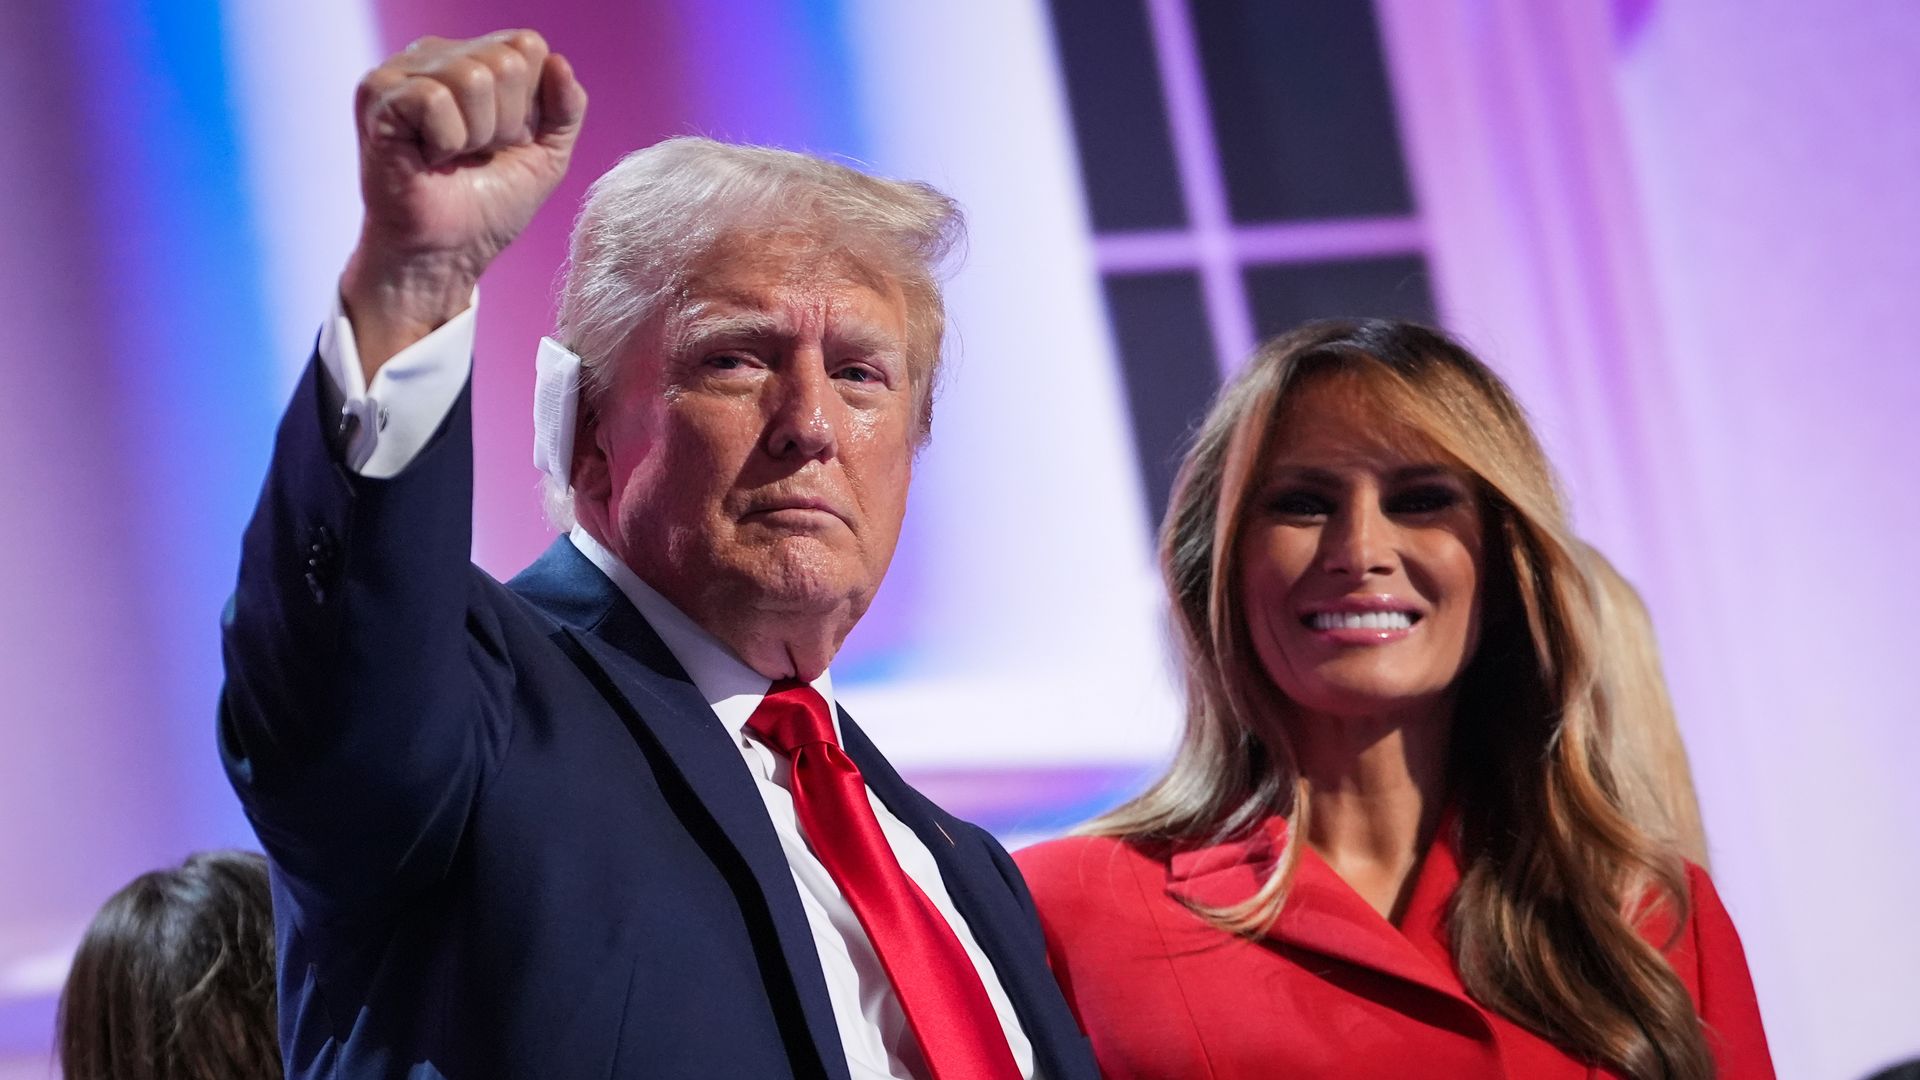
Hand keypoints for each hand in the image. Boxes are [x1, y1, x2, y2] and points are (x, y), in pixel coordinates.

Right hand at [340, 29, 587, 377]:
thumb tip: (560, 62)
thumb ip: (566, 108)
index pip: (527, 46)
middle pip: (505, 61)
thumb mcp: (546, 155)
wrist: (446, 255)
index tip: (504, 142)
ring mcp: (401, 71)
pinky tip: (428, 158)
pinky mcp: (378, 96)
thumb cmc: (487, 206)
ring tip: (453, 158)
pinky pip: (436, 100)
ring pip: (473, 78)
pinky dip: (446, 142)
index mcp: (472, 58)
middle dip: (506, 124)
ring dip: (476, 136)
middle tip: (477, 155)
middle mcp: (434, 54)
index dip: (530, 105)